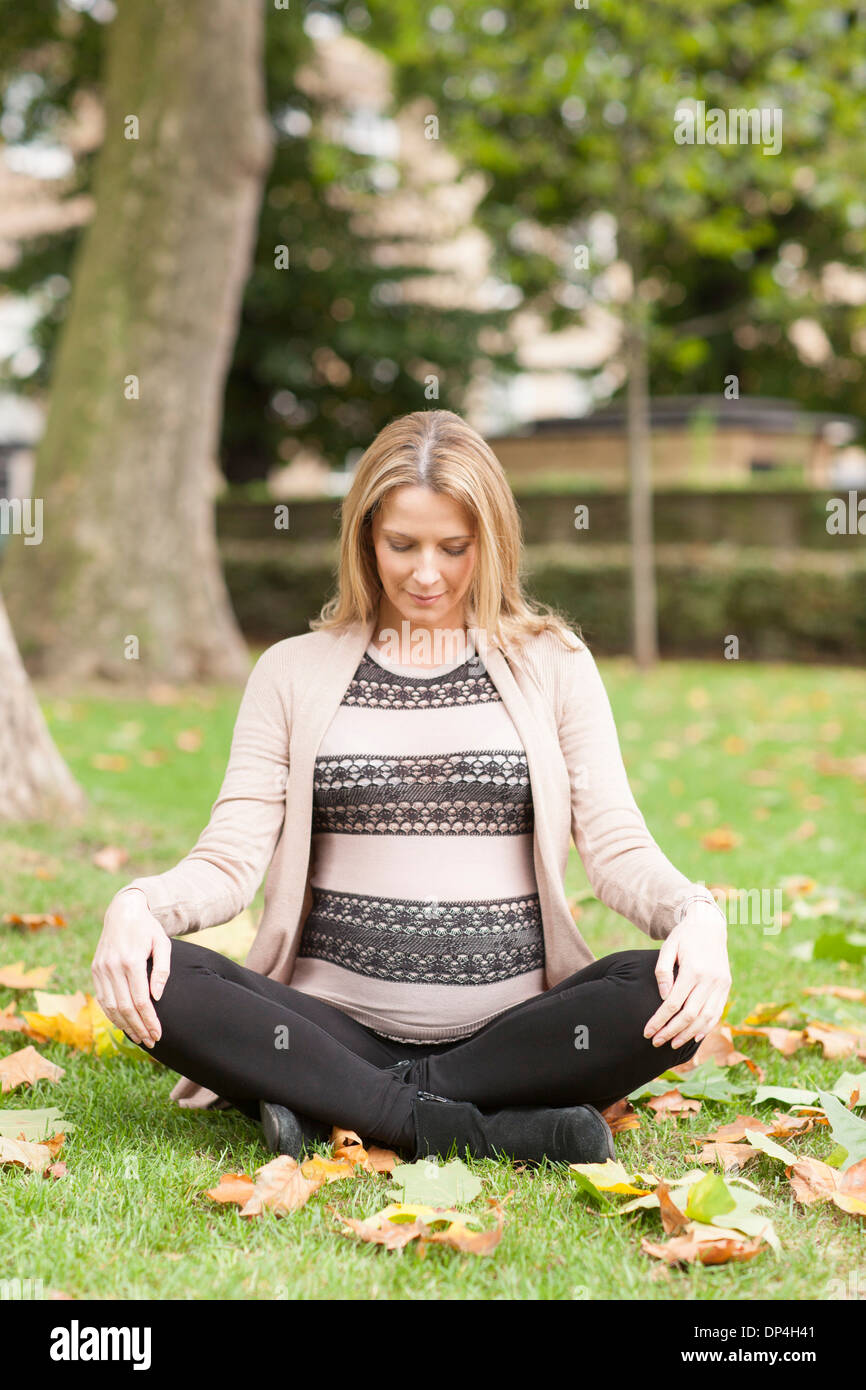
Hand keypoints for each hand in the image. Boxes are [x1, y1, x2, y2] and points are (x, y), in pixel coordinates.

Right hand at [92, 888, 170, 1046]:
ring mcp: (100, 969)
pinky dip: (112, 1014)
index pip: (140, 1000)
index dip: (149, 1020)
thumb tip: (156, 997)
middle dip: (138, 1028)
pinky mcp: (95, 970)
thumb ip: (162, 970)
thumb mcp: (163, 943)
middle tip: (151, 1041)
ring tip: (139, 1037)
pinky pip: (102, 998)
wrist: (123, 911)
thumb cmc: (148, 929)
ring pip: (111, 1007)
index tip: (158, 1034)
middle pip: (124, 1008)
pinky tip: (123, 1024)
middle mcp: (112, 967)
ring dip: (125, 1026)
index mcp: (131, 960)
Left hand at [643, 901, 731, 1049]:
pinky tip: (695, 1036)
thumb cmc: (683, 937)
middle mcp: (710, 979)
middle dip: (671, 1031)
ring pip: (705, 1018)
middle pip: (689, 1015)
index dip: (659, 1021)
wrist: (709, 924)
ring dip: (689, 1034)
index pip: (673, 1004)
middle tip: (656, 1042)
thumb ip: (663, 971)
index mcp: (693, 970)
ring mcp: (721, 984)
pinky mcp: (726, 986)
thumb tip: (662, 997)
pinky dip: (707, 1027)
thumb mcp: (668, 947)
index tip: (647, 1032)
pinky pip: (717, 1012)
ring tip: (673, 1044)